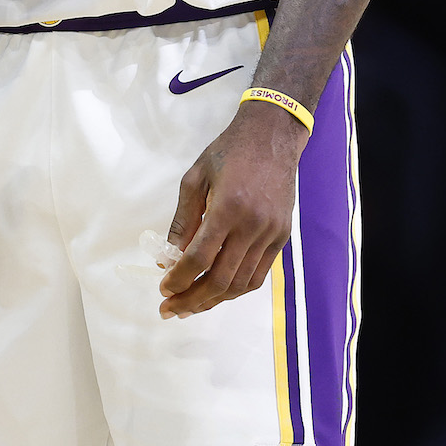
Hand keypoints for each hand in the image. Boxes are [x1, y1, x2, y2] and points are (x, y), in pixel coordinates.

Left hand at [158, 100, 307, 318]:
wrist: (273, 135)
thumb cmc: (229, 152)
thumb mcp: (195, 178)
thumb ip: (183, 221)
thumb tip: (168, 258)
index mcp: (227, 208)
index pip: (200, 258)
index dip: (179, 278)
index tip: (163, 289)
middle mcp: (252, 226)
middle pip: (220, 278)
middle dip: (191, 299)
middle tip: (170, 309)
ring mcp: (271, 234)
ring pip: (241, 283)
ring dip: (213, 300)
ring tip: (190, 307)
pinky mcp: (282, 238)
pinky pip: (258, 275)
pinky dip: (236, 290)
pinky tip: (218, 293)